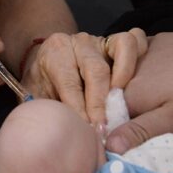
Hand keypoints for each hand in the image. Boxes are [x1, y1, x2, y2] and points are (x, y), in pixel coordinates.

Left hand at [22, 29, 146, 124]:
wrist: (47, 62)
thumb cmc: (43, 84)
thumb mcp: (36, 95)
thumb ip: (45, 109)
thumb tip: (55, 131)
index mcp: (56, 52)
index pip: (69, 82)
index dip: (78, 109)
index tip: (86, 131)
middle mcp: (79, 42)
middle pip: (96, 70)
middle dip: (100, 102)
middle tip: (103, 129)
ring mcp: (100, 40)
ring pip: (120, 48)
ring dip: (124, 77)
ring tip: (121, 105)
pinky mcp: (117, 42)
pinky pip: (134, 40)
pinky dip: (137, 59)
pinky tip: (133, 84)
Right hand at [106, 32, 172, 153]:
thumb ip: (139, 132)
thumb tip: (109, 146)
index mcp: (128, 94)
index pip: (111, 116)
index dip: (121, 126)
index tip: (140, 129)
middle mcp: (125, 72)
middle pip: (118, 96)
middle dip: (129, 106)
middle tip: (157, 110)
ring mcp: (136, 53)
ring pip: (126, 77)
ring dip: (136, 86)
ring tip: (163, 92)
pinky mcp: (149, 42)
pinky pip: (136, 59)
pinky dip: (143, 68)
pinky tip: (163, 73)